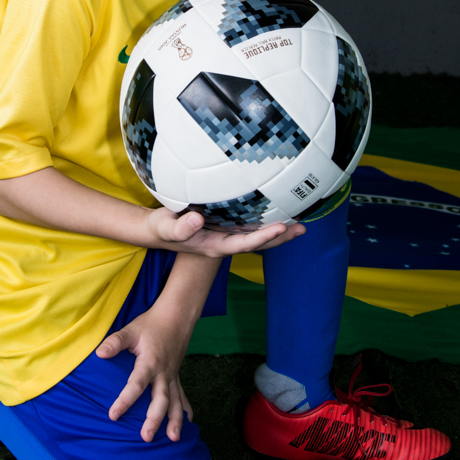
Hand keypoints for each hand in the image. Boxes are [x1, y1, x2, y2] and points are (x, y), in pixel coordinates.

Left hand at [95, 305, 193, 442]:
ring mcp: (172, 376)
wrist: (176, 317)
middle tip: (146, 437)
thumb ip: (115, 342)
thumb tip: (100, 353)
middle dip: (154, 419)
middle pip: (160, 399)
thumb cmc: (150, 325)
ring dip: (175, 421)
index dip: (125, 400)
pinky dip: (185, 410)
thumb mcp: (131, 330)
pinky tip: (188, 424)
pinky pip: (182, 396)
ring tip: (173, 440)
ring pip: (175, 402)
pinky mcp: (176, 376)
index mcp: (150, 362)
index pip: (137, 384)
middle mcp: (164, 373)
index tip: (113, 415)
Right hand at [147, 206, 304, 257]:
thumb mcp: (165, 227)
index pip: (244, 243)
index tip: (281, 227)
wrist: (157, 230)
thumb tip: (198, 220)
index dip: (264, 237)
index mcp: (214, 246)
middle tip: (302, 228)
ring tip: (299, 222)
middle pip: (257, 243)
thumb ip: (180, 227)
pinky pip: (249, 227)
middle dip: (280, 237)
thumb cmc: (161, 229)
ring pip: (256, 236)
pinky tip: (275, 212)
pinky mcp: (224, 227)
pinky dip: (264, 222)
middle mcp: (224, 243)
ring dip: (278, 231)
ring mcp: (225, 236)